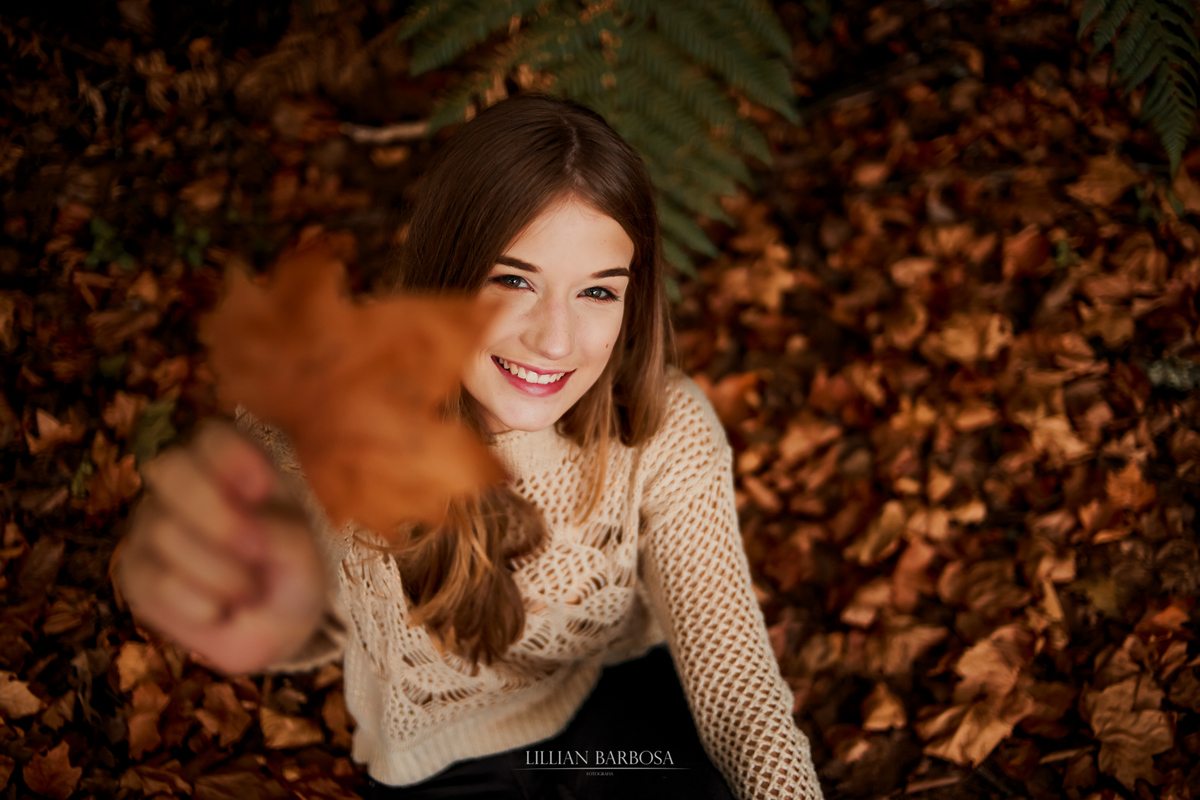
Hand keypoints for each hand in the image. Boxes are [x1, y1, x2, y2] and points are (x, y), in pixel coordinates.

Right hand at [115, 420, 326, 674]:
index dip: (231, 455)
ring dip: (220, 573)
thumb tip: (251, 528)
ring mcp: (151, 524)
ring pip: (165, 531)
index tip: (262, 489)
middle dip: (217, 514)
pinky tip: (220, 610)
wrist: (270, 628)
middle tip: (257, 549)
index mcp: (231, 465)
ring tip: (251, 592)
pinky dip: (198, 603)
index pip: (213, 435)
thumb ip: (285, 533)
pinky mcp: (133, 571)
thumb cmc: (290, 572)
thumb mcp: (305, 553)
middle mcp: (184, 484)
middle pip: (171, 467)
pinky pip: (155, 580)